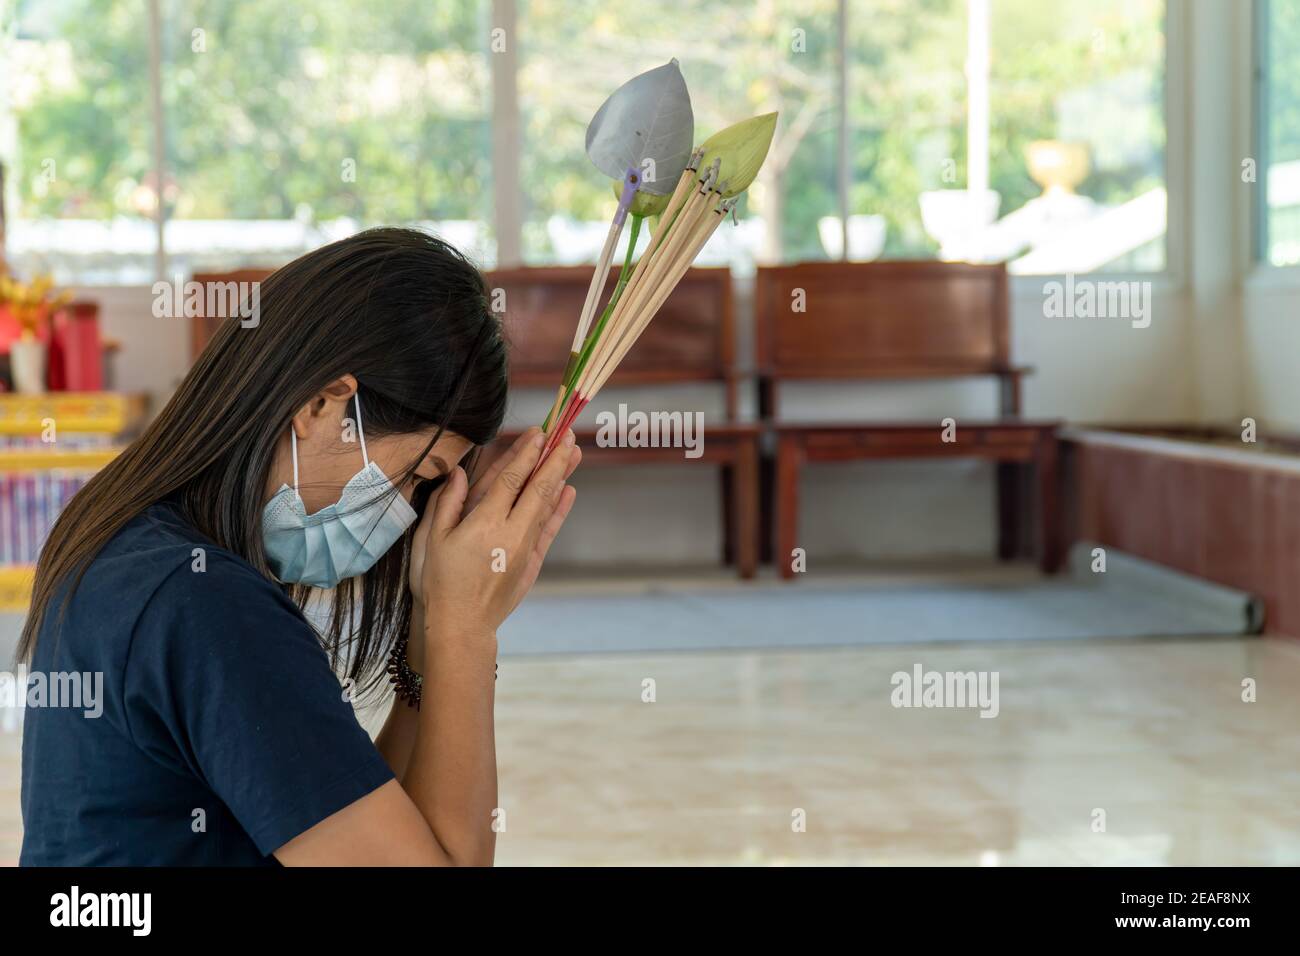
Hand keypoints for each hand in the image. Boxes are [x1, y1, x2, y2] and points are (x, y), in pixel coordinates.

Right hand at [411, 427, 578, 656]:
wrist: (460, 625)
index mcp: (483, 522)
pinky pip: (549, 530)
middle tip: (566, 432)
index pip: (510, 479)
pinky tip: (569, 491)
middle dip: (553, 457)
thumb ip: (447, 503)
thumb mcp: (431, 540)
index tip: (539, 432)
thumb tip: (459, 472)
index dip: (526, 453)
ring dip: (561, 476)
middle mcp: (510, 532)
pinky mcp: (531, 563)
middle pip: (538, 486)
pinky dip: (560, 509)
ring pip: (547, 504)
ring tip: (574, 452)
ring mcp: (524, 548)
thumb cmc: (438, 583)